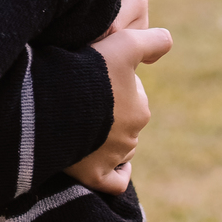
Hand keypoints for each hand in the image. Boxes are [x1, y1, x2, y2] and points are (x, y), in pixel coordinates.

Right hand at [64, 24, 171, 193]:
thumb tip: (168, 40)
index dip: (113, 82)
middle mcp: (131, 137)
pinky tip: (107, 164)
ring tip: (84, 124)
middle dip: (110, 112)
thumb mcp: (124, 43)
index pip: (132, 95)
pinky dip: (115, 173)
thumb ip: (150, 40)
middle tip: (83, 97)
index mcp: (140, 109)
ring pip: (120, 150)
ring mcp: (111, 158)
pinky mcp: (92, 175)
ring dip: (108, 140)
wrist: (52, 101)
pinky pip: (113, 181)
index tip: (92, 74)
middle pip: (124, 123)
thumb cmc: (88, 70)